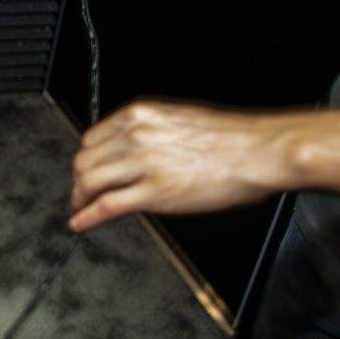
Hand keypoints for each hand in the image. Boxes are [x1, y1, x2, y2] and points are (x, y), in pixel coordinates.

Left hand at [69, 101, 297, 231]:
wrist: (260, 151)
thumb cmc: (231, 138)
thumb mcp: (179, 120)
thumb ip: (150, 131)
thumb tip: (132, 149)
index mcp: (141, 115)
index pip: (92, 138)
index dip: (86, 159)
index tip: (86, 171)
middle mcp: (136, 135)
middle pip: (85, 161)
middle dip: (79, 181)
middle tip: (80, 194)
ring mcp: (143, 164)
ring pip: (89, 182)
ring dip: (79, 200)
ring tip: (80, 210)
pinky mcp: (154, 193)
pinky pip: (106, 206)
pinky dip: (87, 217)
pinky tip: (80, 223)